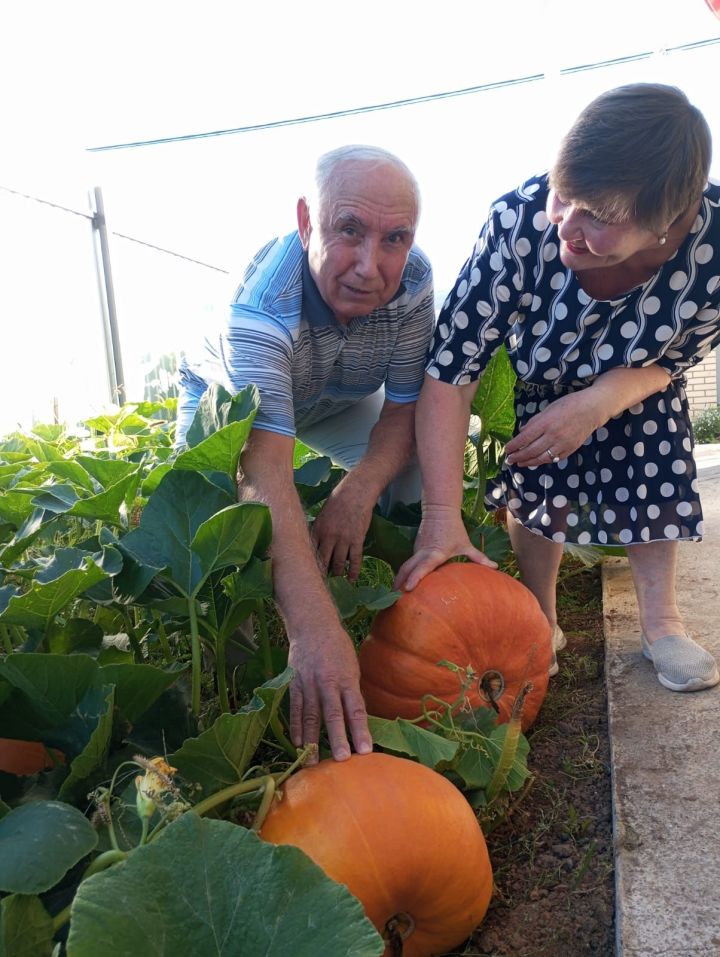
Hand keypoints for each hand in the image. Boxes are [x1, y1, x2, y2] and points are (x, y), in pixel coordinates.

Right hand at [287, 623, 372, 762]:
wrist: (313, 626)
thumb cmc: (338, 649)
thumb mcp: (352, 667)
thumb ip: (352, 693)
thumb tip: (357, 721)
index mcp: (347, 679)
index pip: (356, 709)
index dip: (360, 730)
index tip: (365, 751)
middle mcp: (327, 682)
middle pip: (333, 714)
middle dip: (337, 738)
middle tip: (341, 760)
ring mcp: (309, 684)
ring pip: (311, 716)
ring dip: (312, 740)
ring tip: (313, 762)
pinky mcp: (294, 684)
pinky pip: (295, 709)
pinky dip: (296, 727)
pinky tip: (298, 743)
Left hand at [311, 478, 375, 580]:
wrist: (355, 492)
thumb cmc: (337, 503)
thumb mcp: (322, 516)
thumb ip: (317, 532)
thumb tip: (312, 546)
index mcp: (317, 530)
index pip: (310, 553)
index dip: (308, 565)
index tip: (307, 575)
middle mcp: (328, 536)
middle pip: (322, 561)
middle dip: (321, 574)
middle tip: (320, 584)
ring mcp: (343, 539)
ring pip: (338, 564)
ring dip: (337, 574)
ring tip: (336, 581)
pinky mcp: (357, 539)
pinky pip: (355, 560)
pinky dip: (353, 571)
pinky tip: (352, 579)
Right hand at [394, 506, 496, 591]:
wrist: (439, 511)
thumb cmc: (454, 529)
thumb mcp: (466, 544)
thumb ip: (479, 558)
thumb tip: (495, 568)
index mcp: (435, 553)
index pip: (423, 566)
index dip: (415, 577)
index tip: (408, 588)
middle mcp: (422, 552)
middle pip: (406, 568)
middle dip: (400, 583)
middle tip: (396, 600)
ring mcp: (416, 550)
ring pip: (405, 566)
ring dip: (399, 579)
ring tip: (396, 596)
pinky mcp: (414, 550)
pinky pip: (408, 564)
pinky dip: (404, 574)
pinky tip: (402, 585)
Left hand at [505, 390, 604, 466]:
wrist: (593, 409)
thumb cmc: (570, 404)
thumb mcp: (549, 408)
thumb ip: (534, 421)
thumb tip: (522, 432)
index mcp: (546, 423)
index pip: (525, 438)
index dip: (514, 446)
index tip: (507, 449)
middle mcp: (553, 435)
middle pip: (531, 451)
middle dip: (518, 457)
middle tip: (509, 460)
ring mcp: (563, 444)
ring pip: (542, 458)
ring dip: (529, 462)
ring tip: (520, 463)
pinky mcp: (570, 450)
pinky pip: (553, 459)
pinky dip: (543, 461)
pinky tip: (536, 461)